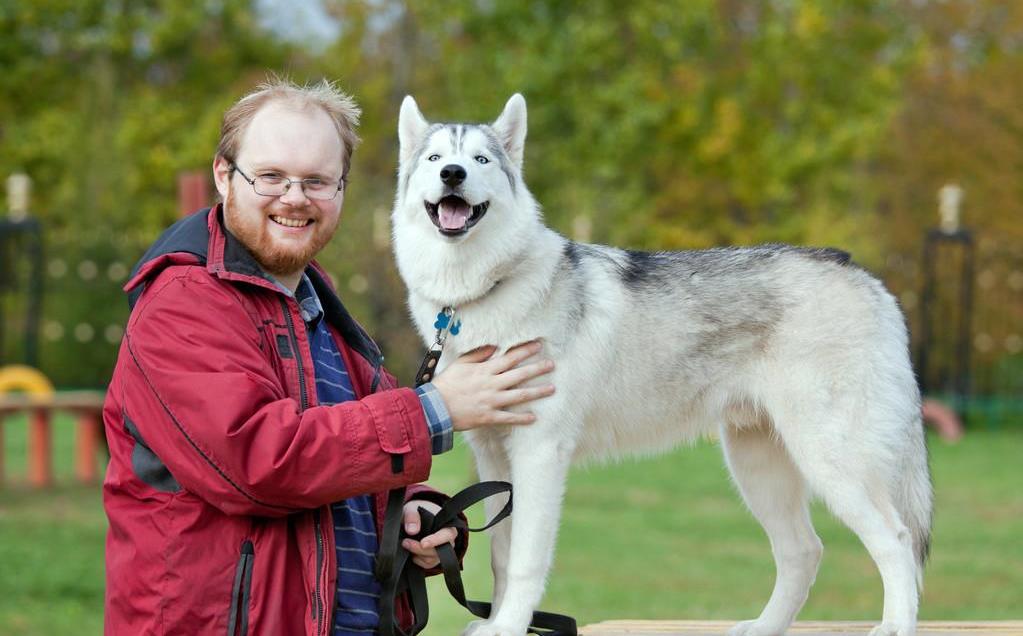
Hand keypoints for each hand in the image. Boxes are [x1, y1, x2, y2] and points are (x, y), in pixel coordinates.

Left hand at [401, 500, 457, 568]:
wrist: (414, 519)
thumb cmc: (416, 511)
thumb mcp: (412, 508)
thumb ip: (412, 516)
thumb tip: (412, 531)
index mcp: (448, 525)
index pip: (447, 535)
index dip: (436, 541)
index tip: (423, 543)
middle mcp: (448, 540)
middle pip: (439, 551)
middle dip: (421, 549)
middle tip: (405, 542)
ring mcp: (442, 551)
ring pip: (431, 559)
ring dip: (416, 554)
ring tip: (405, 543)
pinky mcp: (434, 559)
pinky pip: (426, 565)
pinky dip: (416, 560)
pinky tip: (410, 551)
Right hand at [430, 340, 554, 430]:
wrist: (435, 408)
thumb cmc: (446, 384)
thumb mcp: (460, 364)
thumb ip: (478, 354)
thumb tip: (494, 346)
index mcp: (484, 370)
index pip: (509, 358)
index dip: (525, 351)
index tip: (539, 345)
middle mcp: (491, 384)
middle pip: (519, 375)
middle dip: (537, 369)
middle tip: (552, 365)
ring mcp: (491, 401)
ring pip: (519, 396)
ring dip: (537, 392)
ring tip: (552, 389)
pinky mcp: (488, 417)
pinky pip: (508, 418)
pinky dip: (521, 418)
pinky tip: (534, 417)